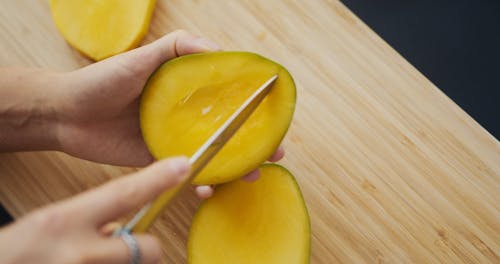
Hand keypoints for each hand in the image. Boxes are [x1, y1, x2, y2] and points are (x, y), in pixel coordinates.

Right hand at [0, 157, 189, 263]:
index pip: (123, 194)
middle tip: (130, 245)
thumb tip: (120, 227)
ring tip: (96, 259)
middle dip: (147, 248)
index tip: (183, 165)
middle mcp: (80, 254)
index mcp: (63, 222)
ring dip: (126, 263)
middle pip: (149, 248)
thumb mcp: (47, 226)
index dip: (158, 179)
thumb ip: (87, 220)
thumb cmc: (14, 255)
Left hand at [53, 30, 283, 197]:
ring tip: (251, 175)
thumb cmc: (102, 80)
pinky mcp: (157, 161)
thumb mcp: (141, 56)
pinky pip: (184, 174)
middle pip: (227, 131)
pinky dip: (200, 183)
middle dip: (253, 143)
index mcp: (185, 90)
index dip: (252, 108)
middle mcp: (183, 115)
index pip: (227, 99)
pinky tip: (208, 189)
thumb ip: (177, 47)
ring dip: (234, 167)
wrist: (66, 113)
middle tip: (274, 153)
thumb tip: (218, 49)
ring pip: (211, 155)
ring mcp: (172, 140)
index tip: (274, 116)